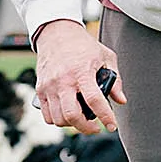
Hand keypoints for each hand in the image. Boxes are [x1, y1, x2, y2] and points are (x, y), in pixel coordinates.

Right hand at [33, 18, 123, 133]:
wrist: (56, 34)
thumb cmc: (82, 45)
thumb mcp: (105, 57)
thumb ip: (115, 79)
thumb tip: (120, 100)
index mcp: (82, 71)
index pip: (94, 100)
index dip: (105, 116)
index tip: (112, 126)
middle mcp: (63, 80)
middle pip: (72, 115)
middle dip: (86, 128)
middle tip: (96, 128)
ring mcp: (49, 86)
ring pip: (59, 118)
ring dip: (72, 124)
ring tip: (82, 119)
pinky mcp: (40, 89)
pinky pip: (47, 115)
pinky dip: (58, 120)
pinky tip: (68, 115)